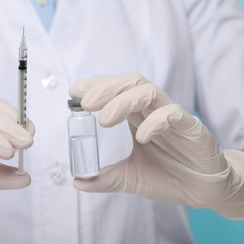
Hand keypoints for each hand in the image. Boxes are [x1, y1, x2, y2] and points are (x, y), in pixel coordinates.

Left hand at [70, 73, 243, 218]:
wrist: (202, 192)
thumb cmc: (169, 177)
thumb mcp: (130, 178)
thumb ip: (105, 178)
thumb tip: (77, 182)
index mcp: (137, 116)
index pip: (116, 90)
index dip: (95, 86)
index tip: (74, 92)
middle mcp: (152, 111)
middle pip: (130, 82)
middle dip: (105, 88)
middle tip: (85, 103)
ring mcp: (172, 117)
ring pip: (148, 91)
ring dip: (123, 100)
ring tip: (104, 120)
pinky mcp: (192, 128)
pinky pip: (174, 114)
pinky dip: (155, 121)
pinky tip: (141, 137)